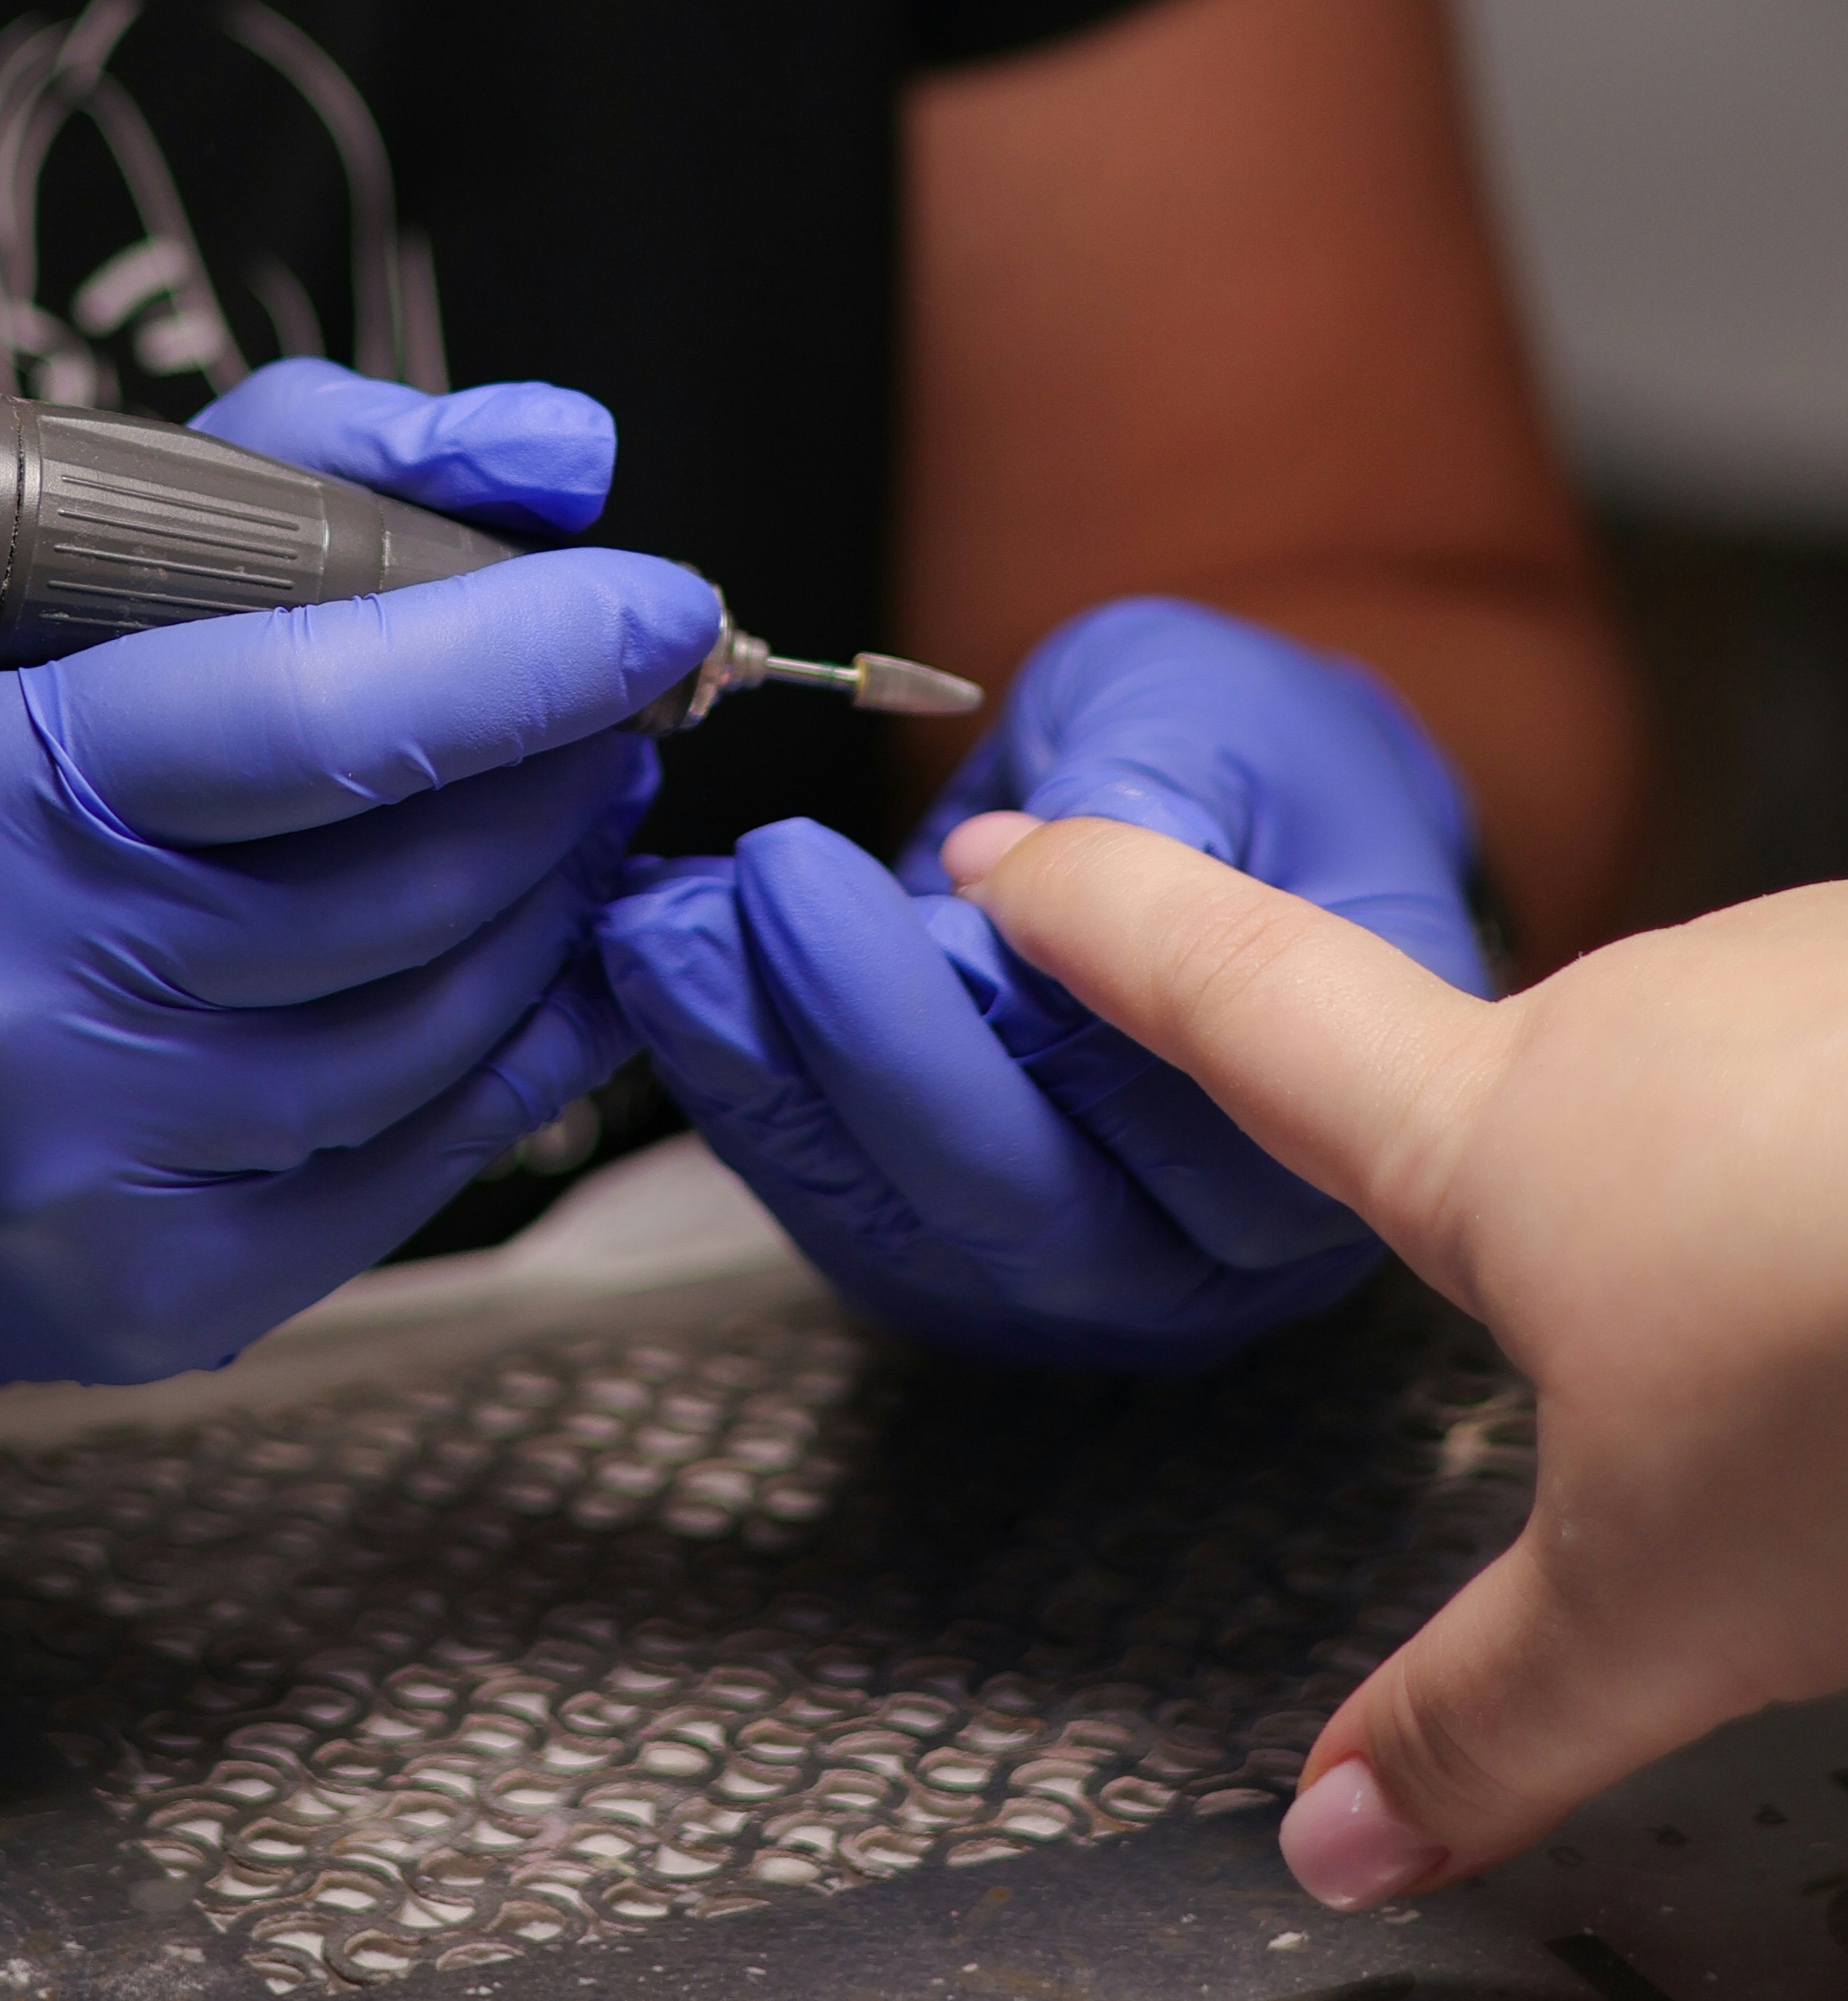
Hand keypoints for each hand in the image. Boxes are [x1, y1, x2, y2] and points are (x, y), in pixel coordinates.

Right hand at [0, 371, 715, 1482]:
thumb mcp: (40, 596)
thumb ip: (295, 473)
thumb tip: (555, 455)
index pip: (312, 714)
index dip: (525, 656)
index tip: (662, 607)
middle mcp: (4, 996)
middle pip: (405, 884)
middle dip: (562, 779)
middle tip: (618, 714)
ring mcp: (75, 1174)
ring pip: (433, 1028)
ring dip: (552, 912)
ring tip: (577, 827)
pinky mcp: (142, 1302)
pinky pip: (416, 1163)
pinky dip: (525, 1055)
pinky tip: (555, 973)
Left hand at [598, 598, 1480, 1367]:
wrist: (1226, 813)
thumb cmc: (1253, 763)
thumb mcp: (1217, 721)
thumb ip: (1141, 794)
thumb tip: (997, 871)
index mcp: (1337, 1120)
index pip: (1163, 1095)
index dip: (1004, 994)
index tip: (857, 876)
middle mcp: (1212, 1247)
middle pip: (1012, 1194)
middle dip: (847, 1043)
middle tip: (719, 904)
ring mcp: (1079, 1279)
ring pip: (900, 1216)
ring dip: (758, 1072)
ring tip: (662, 933)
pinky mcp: (960, 1264)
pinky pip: (834, 1203)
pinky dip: (738, 1092)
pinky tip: (668, 980)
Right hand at [961, 816, 1847, 1904]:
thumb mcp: (1667, 1608)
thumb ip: (1485, 1718)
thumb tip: (1336, 1836)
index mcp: (1490, 1140)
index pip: (1226, 997)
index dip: (1097, 919)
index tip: (1000, 851)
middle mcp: (1626, 1016)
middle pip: (1532, 1113)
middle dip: (1579, 1238)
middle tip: (1686, 1390)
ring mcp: (1792, 970)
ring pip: (1722, 1106)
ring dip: (1756, 1218)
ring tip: (1844, 1360)